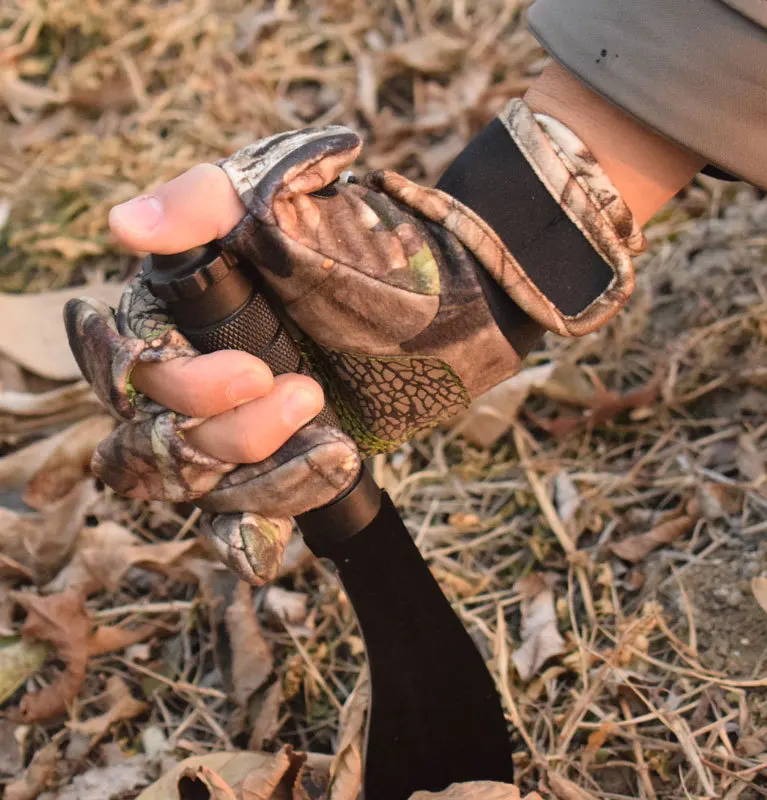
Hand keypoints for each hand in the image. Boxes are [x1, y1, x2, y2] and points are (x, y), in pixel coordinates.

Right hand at [65, 163, 360, 585]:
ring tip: (330, 437)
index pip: (126, 367)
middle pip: (153, 439)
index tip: (252, 372)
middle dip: (229, 430)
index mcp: (178, 310)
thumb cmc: (368, 241)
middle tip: (307, 392)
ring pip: (195, 485)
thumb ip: (204, 203)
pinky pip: (233, 516)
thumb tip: (122, 226)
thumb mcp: (287, 198)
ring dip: (260, 472)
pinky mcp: (275, 461)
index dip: (173, 384)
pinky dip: (249, 531)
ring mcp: (232, 424)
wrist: (450, 297)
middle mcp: (190, 372)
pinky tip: (275, 541)